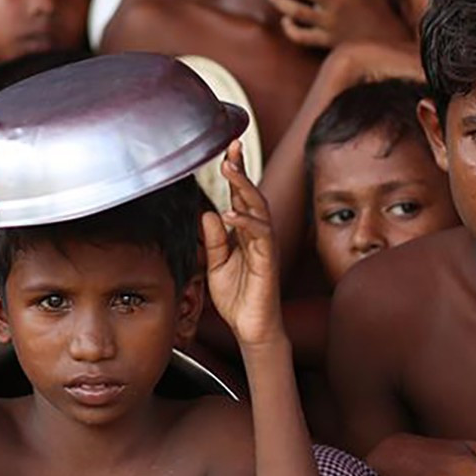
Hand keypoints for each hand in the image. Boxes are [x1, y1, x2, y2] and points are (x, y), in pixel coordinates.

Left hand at [200, 140, 282, 346]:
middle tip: (232, 147)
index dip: (235, 172)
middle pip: (252, 194)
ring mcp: (264, 247)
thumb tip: (207, 213)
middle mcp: (257, 235)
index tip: (228, 149)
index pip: (240, 196)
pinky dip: (244, 223)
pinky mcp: (267, 262)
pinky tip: (230, 214)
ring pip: (259, 209)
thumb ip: (213, 240)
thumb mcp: (216, 265)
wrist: (251, 328)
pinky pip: (259, 236)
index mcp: (244, 233)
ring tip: (230, 169)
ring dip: (244, 187)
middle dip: (242, 169)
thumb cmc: (237, 297)